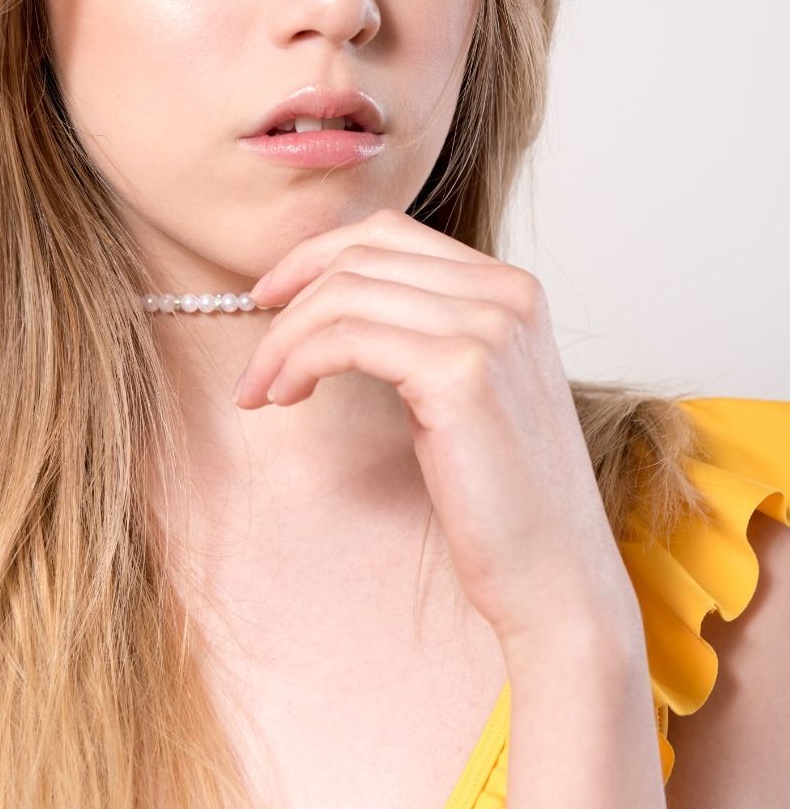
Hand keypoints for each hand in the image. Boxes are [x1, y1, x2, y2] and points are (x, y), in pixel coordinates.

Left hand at [232, 208, 638, 657]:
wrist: (553, 575)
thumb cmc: (500, 496)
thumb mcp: (465, 389)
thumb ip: (424, 331)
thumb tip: (335, 302)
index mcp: (511, 288)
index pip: (389, 233)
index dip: (314, 256)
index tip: (268, 298)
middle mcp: (506, 293)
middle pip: (361, 255)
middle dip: (288, 298)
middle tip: (255, 360)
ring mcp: (488, 328)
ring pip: (344, 294)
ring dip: (282, 339)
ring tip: (260, 391)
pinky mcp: (461, 372)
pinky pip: (345, 338)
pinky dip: (297, 360)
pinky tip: (285, 397)